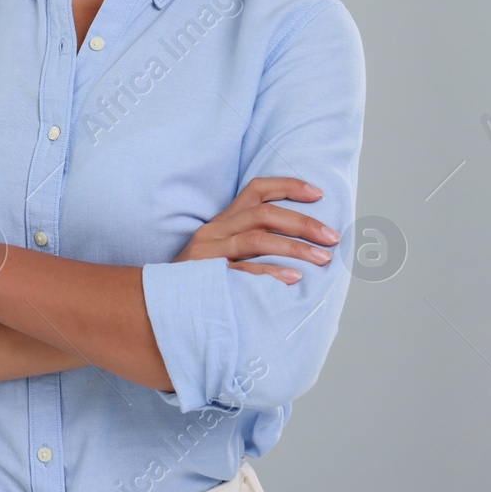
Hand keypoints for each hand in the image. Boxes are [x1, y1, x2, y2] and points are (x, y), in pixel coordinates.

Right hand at [176, 176, 340, 283]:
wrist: (158, 304)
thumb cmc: (200, 282)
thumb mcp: (221, 255)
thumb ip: (250, 245)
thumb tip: (300, 245)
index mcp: (221, 222)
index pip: (255, 190)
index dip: (288, 186)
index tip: (318, 193)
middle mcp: (214, 232)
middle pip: (264, 214)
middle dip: (303, 223)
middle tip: (332, 238)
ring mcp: (208, 254)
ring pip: (257, 239)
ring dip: (295, 248)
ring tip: (322, 259)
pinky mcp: (206, 276)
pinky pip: (243, 271)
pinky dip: (270, 273)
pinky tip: (293, 279)